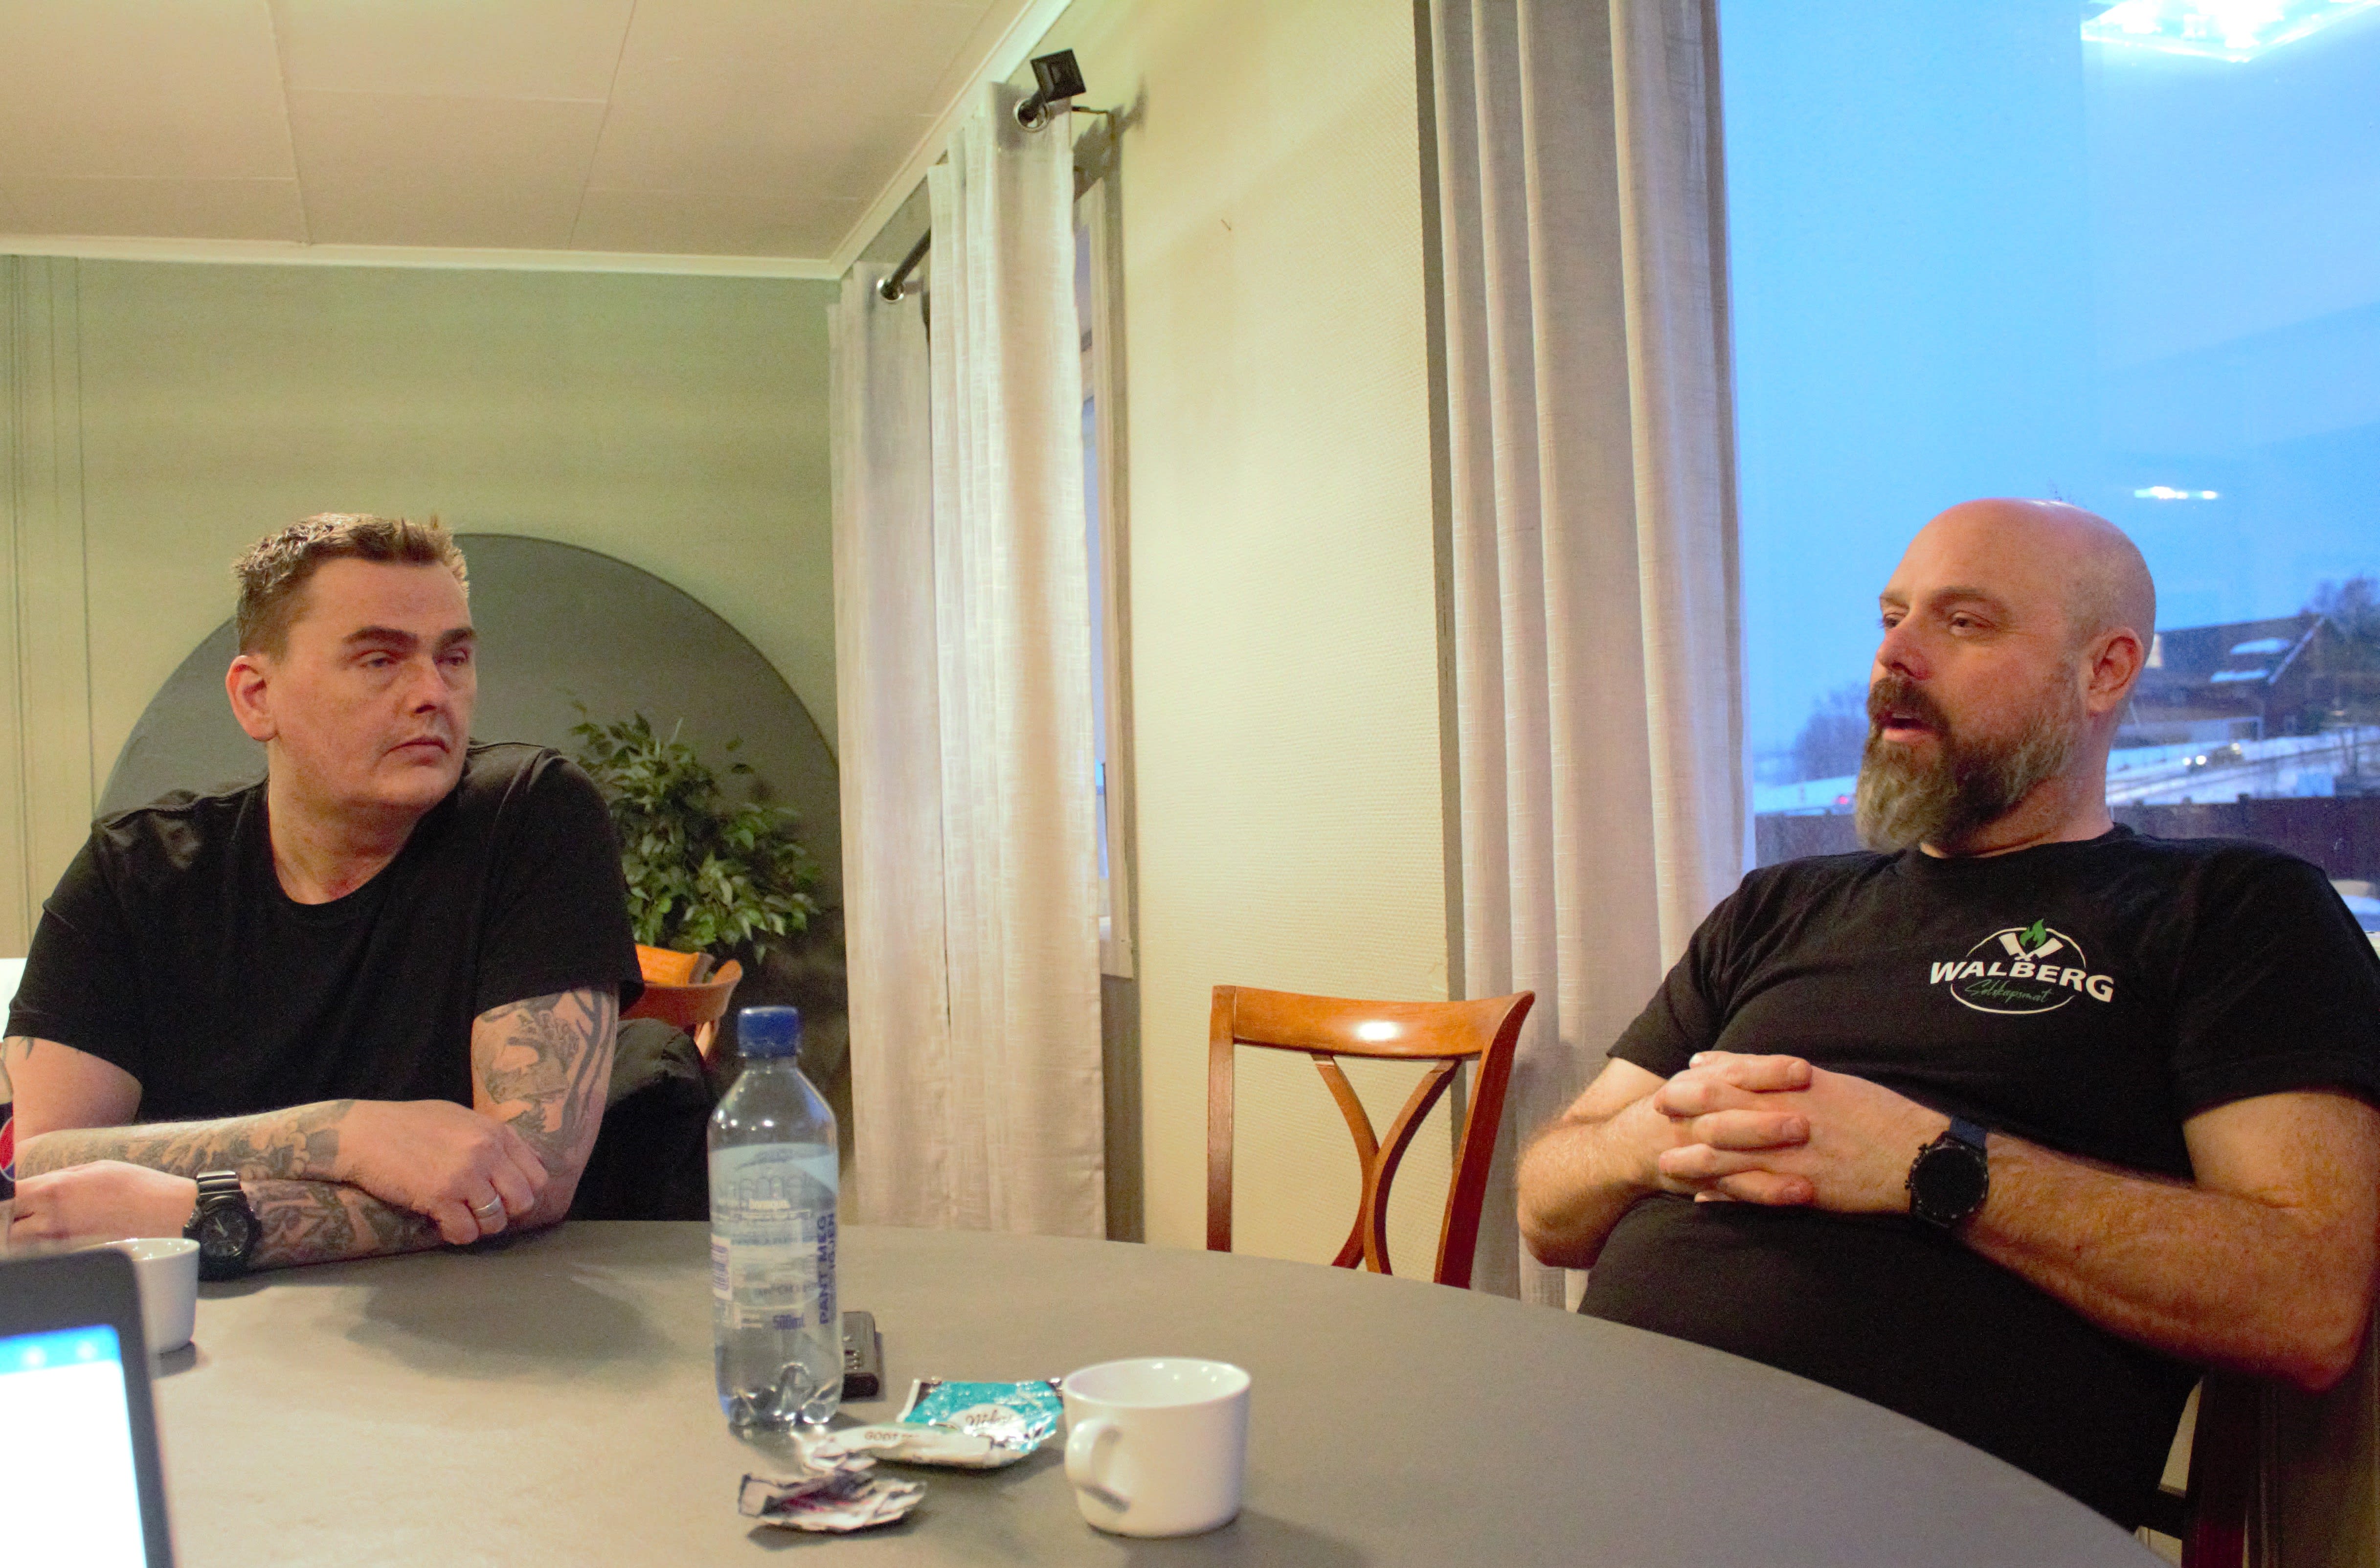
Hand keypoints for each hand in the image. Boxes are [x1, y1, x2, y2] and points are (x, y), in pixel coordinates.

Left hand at [8, 1161, 198, 1246]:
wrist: (172, 1216)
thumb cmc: (139, 1188)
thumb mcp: (95, 1168)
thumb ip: (57, 1179)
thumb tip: (32, 1187)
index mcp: (55, 1189)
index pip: (6, 1195)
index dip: (5, 1196)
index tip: (11, 1197)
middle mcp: (51, 1219)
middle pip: (6, 1225)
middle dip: (9, 1220)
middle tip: (22, 1215)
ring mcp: (60, 1244)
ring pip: (20, 1246)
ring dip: (22, 1238)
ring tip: (39, 1229)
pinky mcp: (73, 1260)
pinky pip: (44, 1259)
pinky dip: (41, 1253)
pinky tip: (57, 1244)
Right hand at [334, 1100, 547, 1244]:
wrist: (362, 1133)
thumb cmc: (408, 1125)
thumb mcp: (460, 1119)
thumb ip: (492, 1139)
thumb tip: (521, 1161)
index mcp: (495, 1132)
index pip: (537, 1175)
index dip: (523, 1192)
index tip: (504, 1197)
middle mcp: (486, 1152)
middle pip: (524, 1201)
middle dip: (506, 1213)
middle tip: (482, 1212)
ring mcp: (464, 1174)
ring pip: (496, 1220)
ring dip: (480, 1226)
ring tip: (460, 1218)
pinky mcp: (439, 1196)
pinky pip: (466, 1232)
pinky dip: (457, 1234)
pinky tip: (442, 1224)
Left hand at [1654, 1052, 1947, 1211]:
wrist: (1917, 1157)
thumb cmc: (1879, 1115)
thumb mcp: (1834, 1083)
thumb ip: (1789, 1076)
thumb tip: (1754, 1064)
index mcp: (1795, 1087)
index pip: (1733, 1074)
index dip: (1698, 1076)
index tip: (1677, 1077)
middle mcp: (1785, 1116)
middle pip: (1718, 1107)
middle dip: (1682, 1108)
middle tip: (1656, 1110)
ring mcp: (1789, 1154)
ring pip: (1725, 1153)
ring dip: (1690, 1157)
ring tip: (1662, 1163)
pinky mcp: (1798, 1188)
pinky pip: (1749, 1192)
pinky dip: (1723, 1194)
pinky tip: (1701, 1198)